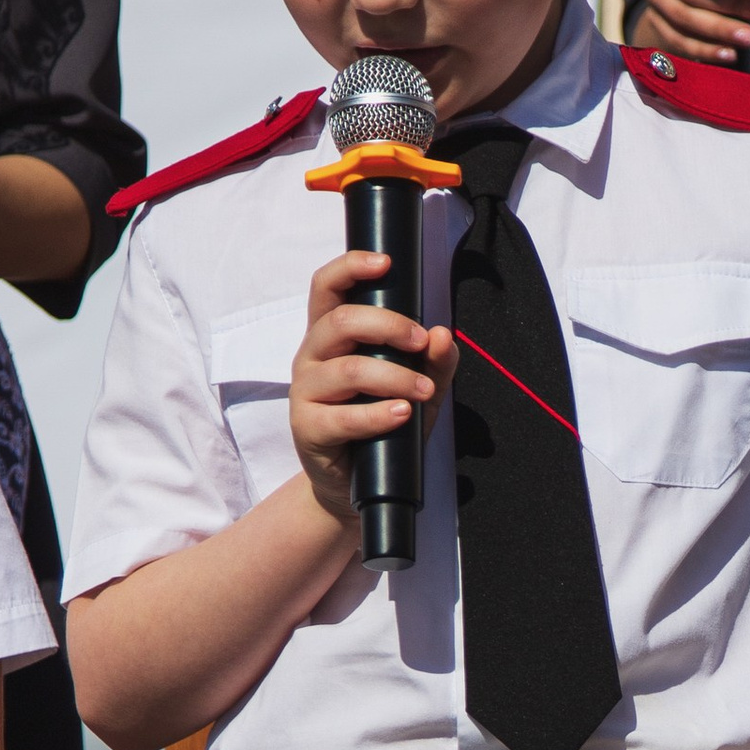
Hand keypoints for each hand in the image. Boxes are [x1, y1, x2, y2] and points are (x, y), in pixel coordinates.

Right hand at [288, 245, 455, 523]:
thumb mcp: (418, 389)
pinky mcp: (308, 428)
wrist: (355, 485)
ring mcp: (305, 392)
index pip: (327, 286)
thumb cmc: (383, 425)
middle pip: (341, 321)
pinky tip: (402, 413)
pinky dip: (378, 414)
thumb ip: (434, 362)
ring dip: (394, 376)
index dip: (350, 267)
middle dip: (389, 325)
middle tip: (421, 341)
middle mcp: (312, 356)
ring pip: (348, 369)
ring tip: (423, 390)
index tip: (385, 263)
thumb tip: (444, 334)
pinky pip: (343, 416)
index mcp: (331, 335)